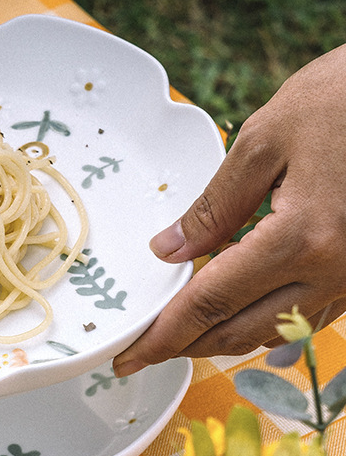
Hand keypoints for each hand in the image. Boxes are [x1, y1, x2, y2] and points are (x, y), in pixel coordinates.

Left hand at [114, 42, 345, 375]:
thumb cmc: (343, 99)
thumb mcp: (264, 141)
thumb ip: (215, 205)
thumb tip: (168, 250)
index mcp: (301, 239)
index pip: (212, 302)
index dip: (164, 334)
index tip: (129, 356)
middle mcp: (335, 271)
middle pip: (242, 331)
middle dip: (186, 346)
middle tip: (144, 352)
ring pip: (277, 331)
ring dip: (224, 337)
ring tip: (180, 333)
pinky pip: (310, 315)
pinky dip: (265, 321)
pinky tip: (238, 311)